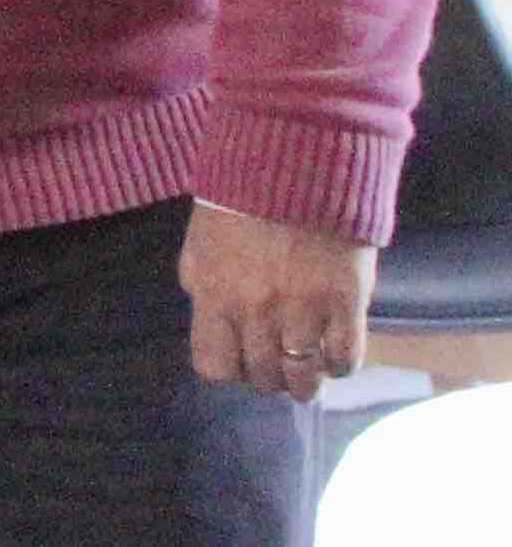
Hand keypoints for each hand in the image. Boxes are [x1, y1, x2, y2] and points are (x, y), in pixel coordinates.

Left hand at [181, 203, 375, 401]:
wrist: (296, 164)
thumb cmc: (239, 201)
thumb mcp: (200, 246)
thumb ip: (203, 287)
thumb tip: (213, 322)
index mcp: (214, 297)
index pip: (214, 367)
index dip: (230, 370)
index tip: (241, 360)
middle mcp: (256, 312)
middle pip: (262, 377)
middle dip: (269, 378)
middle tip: (280, 365)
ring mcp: (303, 309)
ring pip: (304, 376)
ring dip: (306, 382)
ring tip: (310, 371)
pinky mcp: (346, 301)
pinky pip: (345, 356)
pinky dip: (340, 364)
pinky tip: (335, 355)